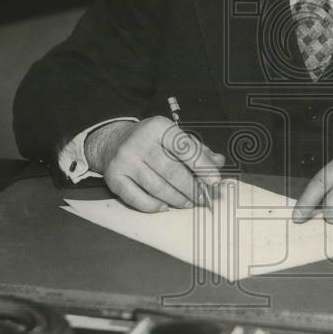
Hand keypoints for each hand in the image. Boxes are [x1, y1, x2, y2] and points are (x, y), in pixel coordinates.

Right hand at [84, 117, 224, 211]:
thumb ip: (197, 149)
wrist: (113, 142)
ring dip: (177, 199)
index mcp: (158, 127)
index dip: (202, 166)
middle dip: (192, 188)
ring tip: (188, 203)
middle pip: (172, 171)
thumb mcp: (174, 136)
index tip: (215, 181)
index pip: (184, 148)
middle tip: (204, 198)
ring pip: (157, 187)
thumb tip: (218, 162)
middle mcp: (140, 142)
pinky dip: (154, 206)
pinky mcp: (114, 177)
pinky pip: (137, 198)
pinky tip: (165, 206)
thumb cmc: (152, 141)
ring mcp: (125, 160)